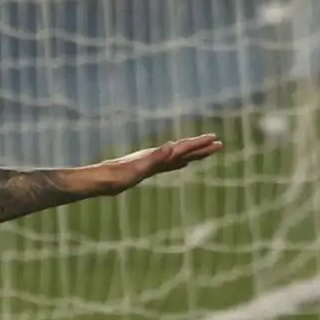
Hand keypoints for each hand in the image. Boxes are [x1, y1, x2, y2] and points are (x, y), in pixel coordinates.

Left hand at [81, 133, 223, 195]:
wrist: (100, 180)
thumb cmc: (117, 176)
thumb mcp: (139, 168)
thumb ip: (155, 158)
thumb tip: (171, 147)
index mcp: (157, 155)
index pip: (183, 147)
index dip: (199, 144)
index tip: (215, 140)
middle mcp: (156, 156)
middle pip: (184, 150)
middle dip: (201, 148)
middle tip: (219, 144)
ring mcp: (152, 162)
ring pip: (178, 156)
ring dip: (193, 153)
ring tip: (205, 151)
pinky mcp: (146, 169)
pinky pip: (169, 164)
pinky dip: (179, 162)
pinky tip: (182, 162)